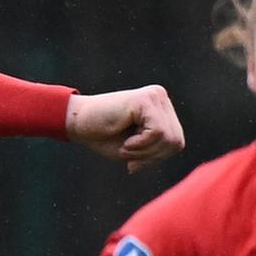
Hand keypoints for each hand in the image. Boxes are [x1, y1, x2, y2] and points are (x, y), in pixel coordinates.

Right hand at [65, 86, 186, 170]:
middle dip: (152, 156)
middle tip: (128, 153)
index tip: (134, 159)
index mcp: (160, 108)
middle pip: (175, 141)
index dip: (156, 157)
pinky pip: (157, 133)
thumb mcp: (137, 147)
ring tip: (126, 145)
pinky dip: (140, 144)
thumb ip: (158, 146)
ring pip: (168, 138)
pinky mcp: (145, 100)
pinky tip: (126, 141)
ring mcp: (154, 96)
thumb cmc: (103, 136)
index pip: (176, 142)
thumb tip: (178, 145)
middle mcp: (160, 97)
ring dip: (144, 151)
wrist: (76, 123)